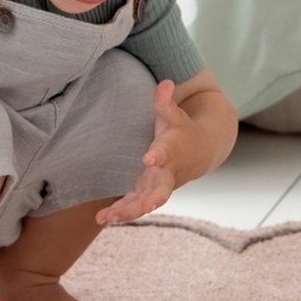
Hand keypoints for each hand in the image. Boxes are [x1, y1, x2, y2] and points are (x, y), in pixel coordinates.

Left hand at [95, 80, 188, 224]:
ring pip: (145, 202)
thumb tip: (165, 82)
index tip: (150, 157)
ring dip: (129, 211)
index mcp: (172, 149)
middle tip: (145, 205)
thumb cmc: (180, 130)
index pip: (166, 152)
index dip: (159, 154)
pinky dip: (121, 213)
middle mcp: (166, 172)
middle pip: (161, 188)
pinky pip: (134, 205)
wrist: (198, 152)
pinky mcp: (147, 193)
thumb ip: (165, 102)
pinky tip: (102, 218)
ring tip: (108, 217)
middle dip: (152, 197)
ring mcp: (157, 185)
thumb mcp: (175, 114)